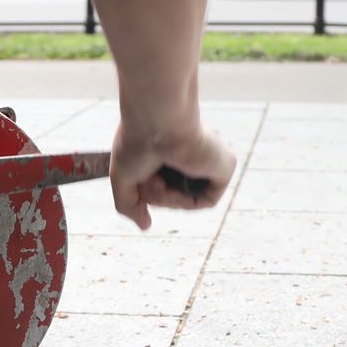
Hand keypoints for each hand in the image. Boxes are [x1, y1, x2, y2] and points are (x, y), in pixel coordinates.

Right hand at [110, 109, 234, 230]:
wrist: (155, 121)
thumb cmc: (136, 141)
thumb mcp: (122, 178)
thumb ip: (129, 205)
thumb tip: (145, 226)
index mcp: (173, 151)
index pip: (164, 185)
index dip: (149, 190)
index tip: (138, 175)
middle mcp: (192, 155)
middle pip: (175, 195)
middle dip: (155, 195)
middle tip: (149, 175)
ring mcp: (209, 161)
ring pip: (189, 199)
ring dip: (167, 198)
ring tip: (157, 178)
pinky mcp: (224, 166)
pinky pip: (206, 200)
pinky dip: (186, 200)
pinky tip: (174, 183)